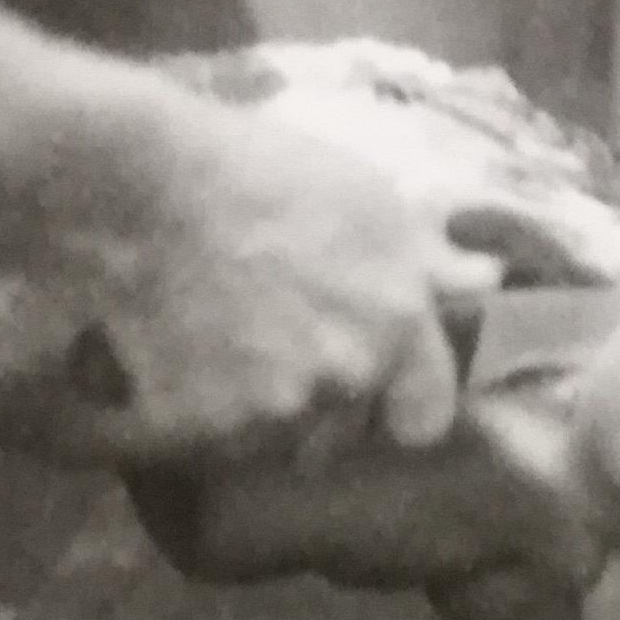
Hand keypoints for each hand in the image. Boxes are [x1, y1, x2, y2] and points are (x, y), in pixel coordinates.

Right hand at [33, 96, 493, 467]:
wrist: (132, 184)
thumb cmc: (253, 170)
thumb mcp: (360, 195)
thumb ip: (422, 258)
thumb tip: (487, 283)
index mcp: (394, 326)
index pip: (423, 418)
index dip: (393, 407)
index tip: (367, 389)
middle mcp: (341, 381)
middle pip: (338, 432)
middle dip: (310, 405)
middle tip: (260, 347)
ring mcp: (262, 415)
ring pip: (263, 444)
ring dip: (241, 416)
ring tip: (198, 348)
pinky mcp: (188, 435)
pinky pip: (193, 449)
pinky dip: (176, 422)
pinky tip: (153, 365)